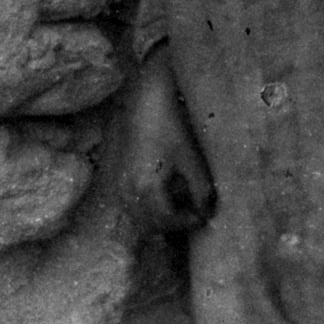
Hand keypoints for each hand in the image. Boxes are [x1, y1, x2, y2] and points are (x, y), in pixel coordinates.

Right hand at [117, 49, 216, 231]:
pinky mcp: (116, 174)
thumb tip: (207, 213)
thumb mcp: (191, 159)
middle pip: (150, 225)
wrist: (144, 99)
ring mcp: (118, 183)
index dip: (188, 223)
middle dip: (172, 225)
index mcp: (146, 188)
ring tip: (179, 205)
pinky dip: (145, 207)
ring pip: (137, 216)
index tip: (204, 216)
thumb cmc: (170, 125)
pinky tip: (161, 194)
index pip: (167, 222)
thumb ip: (201, 190)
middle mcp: (127, 190)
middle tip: (193, 213)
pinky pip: (129, 203)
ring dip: (157, 219)